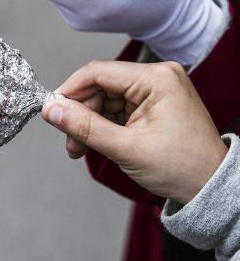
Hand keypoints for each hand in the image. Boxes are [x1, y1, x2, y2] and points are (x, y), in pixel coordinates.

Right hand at [42, 59, 227, 204]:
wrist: (210, 188)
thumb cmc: (181, 168)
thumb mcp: (126, 148)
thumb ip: (85, 127)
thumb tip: (51, 110)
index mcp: (156, 78)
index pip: (98, 72)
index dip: (69, 91)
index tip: (50, 111)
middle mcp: (158, 77)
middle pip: (101, 86)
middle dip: (80, 114)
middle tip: (68, 141)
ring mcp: (157, 91)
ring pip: (107, 100)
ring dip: (90, 123)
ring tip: (80, 149)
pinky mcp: (155, 105)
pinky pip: (119, 109)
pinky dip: (104, 126)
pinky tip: (96, 144)